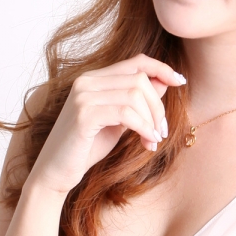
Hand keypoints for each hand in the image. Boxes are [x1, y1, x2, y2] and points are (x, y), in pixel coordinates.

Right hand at [26, 54, 185, 195]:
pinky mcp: (84, 114)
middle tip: (163, 131)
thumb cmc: (87, 147)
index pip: (136, 61)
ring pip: (135, 94)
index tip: (180, 81)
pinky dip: (143, 127)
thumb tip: (165, 82)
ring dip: (152, 119)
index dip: (161, 68)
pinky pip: (126, 113)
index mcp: (94, 78)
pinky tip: (147, 142)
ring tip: (154, 139)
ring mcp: (83, 95)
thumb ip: (137, 100)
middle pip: (140, 78)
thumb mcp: (119, 120)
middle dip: (158, 105)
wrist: (54, 175)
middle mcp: (87, 80)